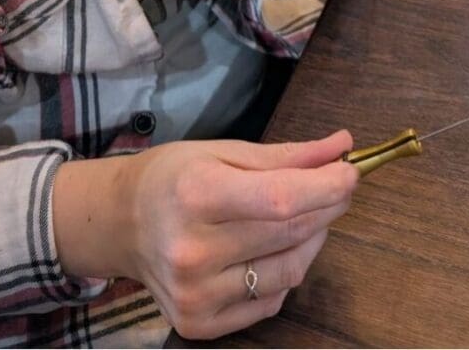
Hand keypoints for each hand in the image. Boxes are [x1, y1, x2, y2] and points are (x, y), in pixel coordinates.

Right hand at [53, 132, 356, 340]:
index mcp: (195, 194)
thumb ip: (283, 156)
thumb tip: (342, 147)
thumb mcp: (218, 153)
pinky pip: (270, 302)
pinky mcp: (198, 321)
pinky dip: (282, 274)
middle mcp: (193, 248)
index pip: (281, 199)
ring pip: (289, 272)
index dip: (327, 187)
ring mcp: (195, 291)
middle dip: (326, 206)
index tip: (350, 173)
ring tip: (300, 220)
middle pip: (290, 232)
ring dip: (310, 242)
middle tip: (334, 189)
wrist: (118, 224)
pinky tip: (268, 251)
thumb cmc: (170, 179)